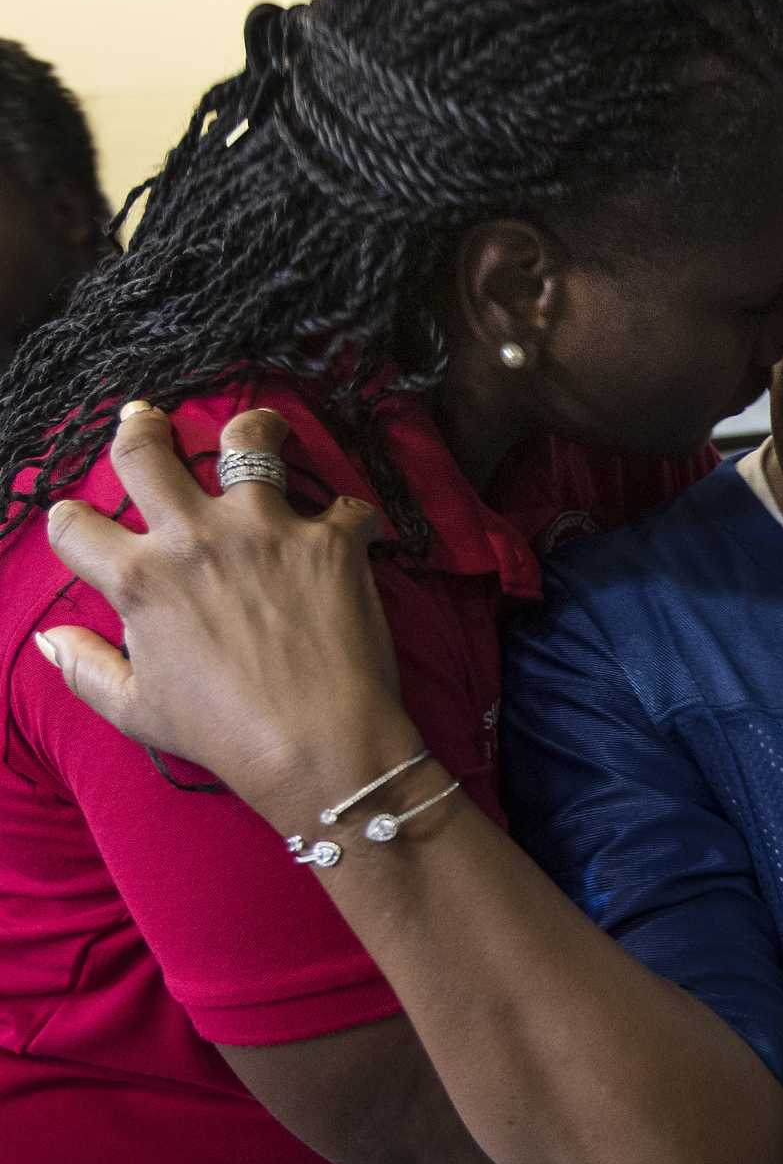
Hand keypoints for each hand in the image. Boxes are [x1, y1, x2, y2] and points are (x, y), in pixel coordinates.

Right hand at [35, 403, 420, 824]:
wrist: (319, 746)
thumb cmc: (222, 734)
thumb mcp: (135, 710)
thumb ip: (86, 668)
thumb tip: (49, 637)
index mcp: (139, 578)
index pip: (73, 524)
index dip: (70, 523)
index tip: (82, 523)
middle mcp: (196, 538)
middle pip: (146, 452)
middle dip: (140, 427)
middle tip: (146, 417)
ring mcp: (268, 530)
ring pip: (249, 442)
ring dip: (254, 429)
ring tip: (263, 428)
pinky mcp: (332, 539)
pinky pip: (346, 507)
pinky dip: (349, 518)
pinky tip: (352, 532)